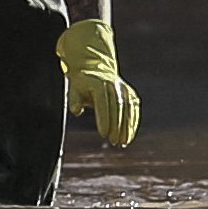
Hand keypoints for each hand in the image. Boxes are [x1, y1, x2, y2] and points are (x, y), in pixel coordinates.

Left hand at [56, 19, 140, 145]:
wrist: (95, 66)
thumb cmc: (82, 82)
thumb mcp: (74, 88)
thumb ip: (75, 99)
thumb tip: (76, 111)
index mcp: (98, 83)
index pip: (102, 103)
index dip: (104, 119)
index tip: (103, 134)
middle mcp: (113, 85)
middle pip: (117, 107)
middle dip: (116, 126)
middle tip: (114, 141)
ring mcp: (124, 89)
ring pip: (128, 108)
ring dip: (127, 126)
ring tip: (123, 142)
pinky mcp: (130, 93)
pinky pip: (134, 109)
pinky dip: (133, 122)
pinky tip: (130, 135)